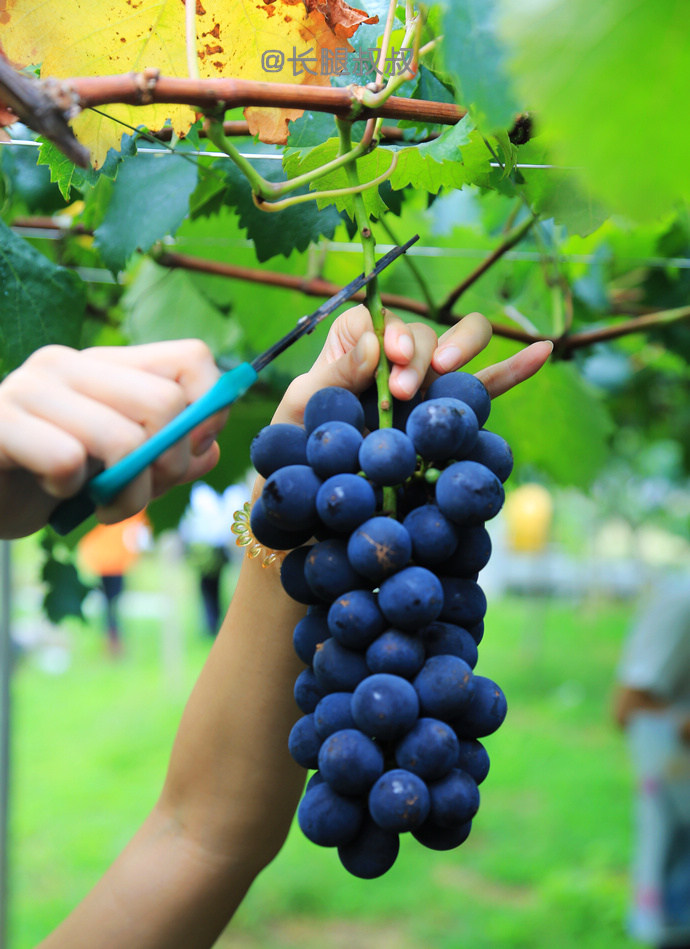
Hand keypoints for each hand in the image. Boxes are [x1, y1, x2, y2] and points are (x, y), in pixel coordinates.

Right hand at [0, 340, 224, 538]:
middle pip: (167, 403)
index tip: (194, 450)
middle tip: (143, 492)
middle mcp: (71, 364)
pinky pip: (66, 459)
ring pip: (124, 439)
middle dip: (170, 466)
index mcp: (107, 366)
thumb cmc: (49, 481)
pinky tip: (55, 491)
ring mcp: (31, 387)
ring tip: (105, 507)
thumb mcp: (120, 469)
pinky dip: (72, 490)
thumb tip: (211, 449)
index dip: (211, 407)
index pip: (191, 358)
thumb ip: (166, 456)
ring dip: (127, 495)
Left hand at [272, 304, 552, 425]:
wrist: (315, 509)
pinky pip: (488, 387)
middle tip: (404, 388)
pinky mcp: (449, 420)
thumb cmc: (297, 452)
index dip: (389, 333)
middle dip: (422, 348)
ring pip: (460, 348)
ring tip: (447, 371)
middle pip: (424, 331)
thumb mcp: (301, 410)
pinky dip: (516, 368)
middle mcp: (395, 363)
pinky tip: (543, 351)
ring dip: (460, 348)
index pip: (380, 320)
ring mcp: (427, 391)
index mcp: (354, 350)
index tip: (387, 361)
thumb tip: (376, 342)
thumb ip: (332, 375)